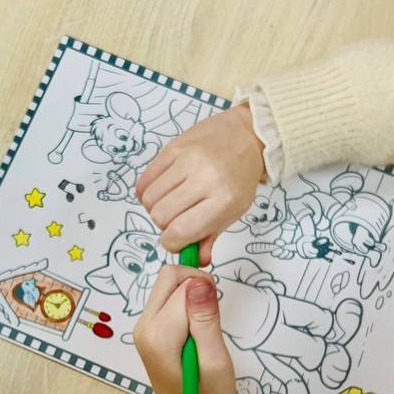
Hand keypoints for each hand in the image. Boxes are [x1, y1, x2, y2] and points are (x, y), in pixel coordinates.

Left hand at [134, 265, 235, 393]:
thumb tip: (199, 282)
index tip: (216, 311)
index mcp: (159, 335)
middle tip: (210, 311)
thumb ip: (205, 319)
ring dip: (189, 294)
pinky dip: (184, 303)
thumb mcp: (215, 358)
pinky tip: (193, 327)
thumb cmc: (208, 393)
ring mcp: (144, 327)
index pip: (183, 286)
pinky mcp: (149, 329)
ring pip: (167, 286)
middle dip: (194, 283)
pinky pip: (166, 300)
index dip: (206, 290)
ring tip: (202, 325)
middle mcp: (144, 327)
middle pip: (168, 277)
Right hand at [137, 102, 264, 260]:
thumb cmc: (241, 175)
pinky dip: (148, 191)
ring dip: (155, 208)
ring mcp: (187, 160)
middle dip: (164, 225)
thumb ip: (210, 236)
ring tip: (171, 202)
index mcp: (224, 199)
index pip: (180, 232)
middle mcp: (205, 179)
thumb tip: (194, 260)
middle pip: (160, 216)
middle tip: (177, 218)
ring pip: (149, 199)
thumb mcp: (235, 209)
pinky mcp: (173, 147)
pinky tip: (162, 190)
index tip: (176, 240)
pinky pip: (145, 179)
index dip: (172, 243)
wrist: (247, 133)